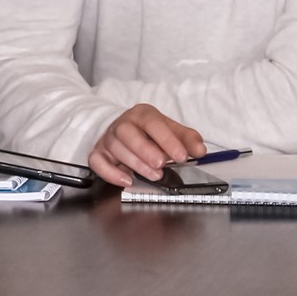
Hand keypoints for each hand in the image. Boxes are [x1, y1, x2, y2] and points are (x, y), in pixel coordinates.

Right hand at [88, 104, 205, 186]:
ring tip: (154, 175)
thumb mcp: (173, 131)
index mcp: (142, 114)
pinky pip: (97, 162)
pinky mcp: (98, 153)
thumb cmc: (151, 133)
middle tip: (162, 164)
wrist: (127, 132)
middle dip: (145, 150)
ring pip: (114, 148)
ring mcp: (108, 139)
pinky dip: (110, 173)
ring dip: (135, 164)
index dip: (167, 140)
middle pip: (127, 133)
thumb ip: (188, 140)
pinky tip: (127, 180)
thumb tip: (199, 150)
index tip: (182, 156)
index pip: (152, 123)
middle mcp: (122, 124)